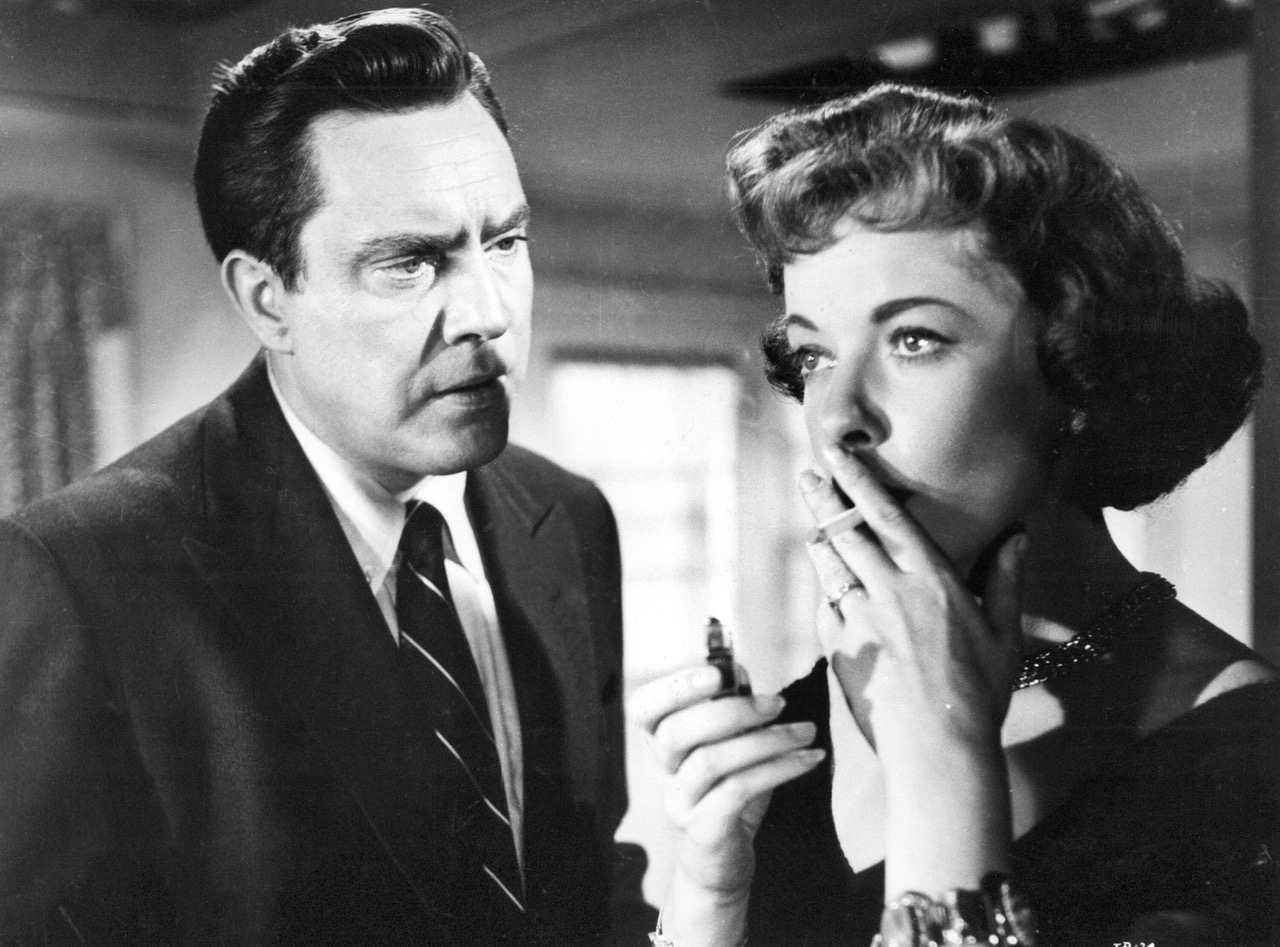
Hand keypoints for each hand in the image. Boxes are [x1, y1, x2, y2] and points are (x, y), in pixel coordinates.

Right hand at [627, 664, 824, 896]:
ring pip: (711, 761)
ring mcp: (679, 802)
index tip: (718, 672)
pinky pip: (739, 791)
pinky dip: (779, 769)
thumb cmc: (724, 792)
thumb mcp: (725, 747)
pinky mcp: (704, 828)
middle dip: (730, 709)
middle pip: (676, 731)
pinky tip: (809, 759)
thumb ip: (727, 709)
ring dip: (765, 740)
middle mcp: (662, 771)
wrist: (718, 861)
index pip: (644, 708)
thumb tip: (738, 670)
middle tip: (777, 703)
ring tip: (806, 732)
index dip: (674, 686)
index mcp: (661, 742)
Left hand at [799, 450, 1027, 762]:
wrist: (937, 750)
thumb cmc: (978, 695)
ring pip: (830, 564)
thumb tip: (1019, 536)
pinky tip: (827, 586)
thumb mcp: (1004, 634)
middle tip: (808, 474)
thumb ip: (1006, 580)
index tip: (839, 455)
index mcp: (932, 579)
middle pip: (848, 531)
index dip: (860, 482)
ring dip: (818, 535)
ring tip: (809, 515)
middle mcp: (891, 590)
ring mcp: (860, 617)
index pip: (889, 516)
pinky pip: (826, 608)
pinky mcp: (839, 647)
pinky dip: (826, 592)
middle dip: (825, 498)